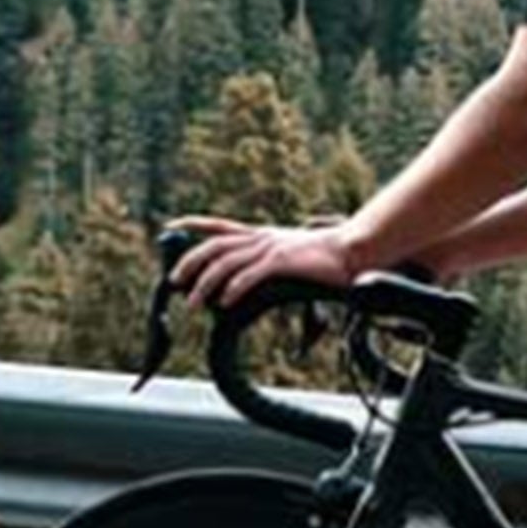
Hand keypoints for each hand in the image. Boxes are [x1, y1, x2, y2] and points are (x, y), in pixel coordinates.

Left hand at [166, 216, 357, 308]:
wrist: (356, 251)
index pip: (219, 226)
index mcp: (262, 235)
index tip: (170, 225)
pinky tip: (225, 303)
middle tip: (175, 282)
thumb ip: (273, 266)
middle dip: (189, 262)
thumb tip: (256, 286)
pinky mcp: (282, 261)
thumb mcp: (293, 257)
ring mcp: (271, 248)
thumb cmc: (330, 259)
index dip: (193, 224)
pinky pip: (250, 275)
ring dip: (205, 283)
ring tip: (194, 303)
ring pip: (226, 262)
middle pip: (214, 245)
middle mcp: (262, 237)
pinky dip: (233, 289)